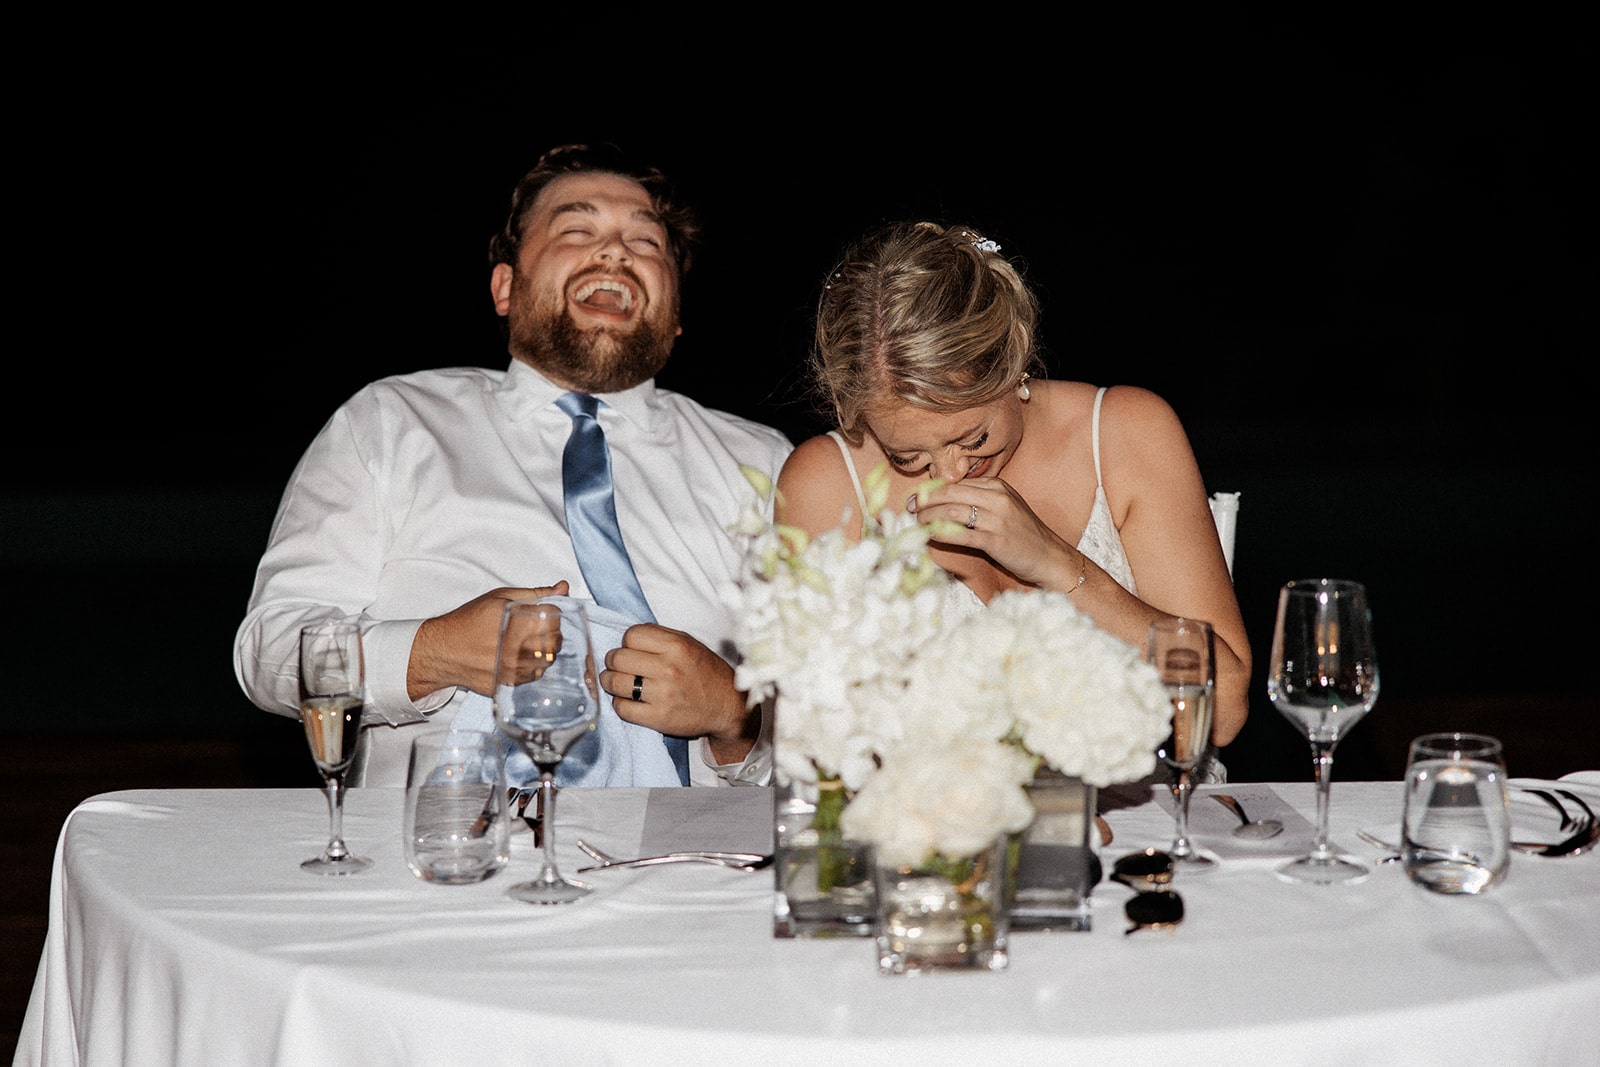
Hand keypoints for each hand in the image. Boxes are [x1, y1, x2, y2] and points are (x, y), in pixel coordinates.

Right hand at [407, 582, 569, 700]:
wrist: (444, 650)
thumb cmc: (469, 621)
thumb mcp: (500, 597)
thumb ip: (535, 593)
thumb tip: (562, 587)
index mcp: (519, 623)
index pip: (556, 619)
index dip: (552, 614)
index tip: (544, 614)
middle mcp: (519, 649)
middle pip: (556, 642)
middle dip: (551, 633)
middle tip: (536, 629)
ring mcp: (515, 670)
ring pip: (548, 661)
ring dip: (543, 651)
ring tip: (526, 643)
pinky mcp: (510, 684)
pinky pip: (534, 676)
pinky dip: (532, 666)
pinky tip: (519, 656)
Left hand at [602, 624, 756, 764]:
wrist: (727, 706)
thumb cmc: (706, 673)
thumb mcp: (689, 644)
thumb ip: (660, 637)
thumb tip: (628, 638)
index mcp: (677, 645)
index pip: (631, 635)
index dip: (627, 643)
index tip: (631, 651)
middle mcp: (669, 668)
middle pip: (617, 658)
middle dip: (614, 663)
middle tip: (620, 668)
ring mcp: (663, 694)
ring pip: (614, 682)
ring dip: (612, 683)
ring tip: (620, 684)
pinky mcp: (658, 717)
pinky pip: (621, 708)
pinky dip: (620, 704)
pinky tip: (630, 701)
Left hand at [909, 477, 1077, 589]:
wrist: (1049, 556)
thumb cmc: (1023, 534)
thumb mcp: (1004, 507)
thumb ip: (979, 499)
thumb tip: (943, 500)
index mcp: (997, 486)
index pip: (956, 483)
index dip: (931, 490)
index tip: (916, 497)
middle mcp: (997, 498)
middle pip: (950, 494)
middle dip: (924, 500)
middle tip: (909, 508)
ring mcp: (997, 519)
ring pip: (952, 512)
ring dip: (928, 517)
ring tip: (916, 523)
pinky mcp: (996, 541)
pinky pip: (961, 535)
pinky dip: (940, 534)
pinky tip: (929, 536)